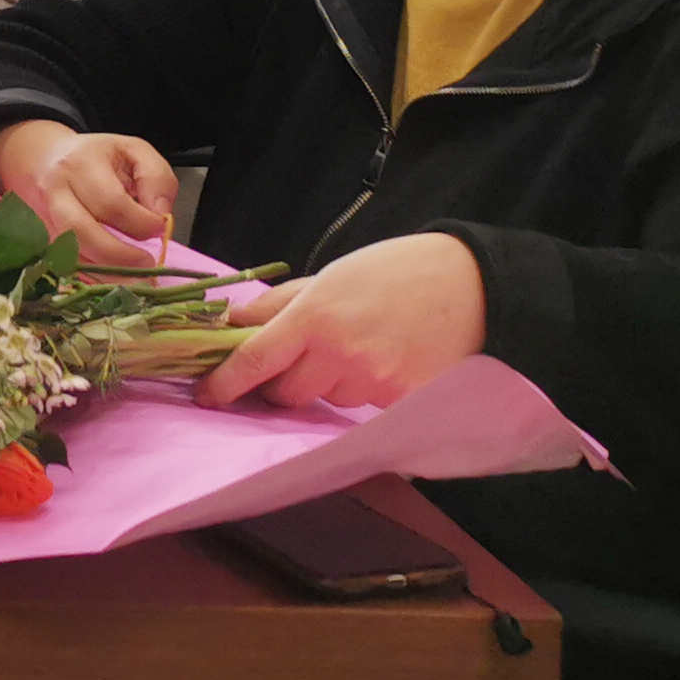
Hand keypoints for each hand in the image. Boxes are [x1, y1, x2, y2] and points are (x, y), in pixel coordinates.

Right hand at [0, 120, 177, 269]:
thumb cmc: (94, 156)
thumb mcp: (133, 150)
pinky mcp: (42, 239)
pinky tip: (112, 279)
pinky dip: (90, 278)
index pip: (112, 203)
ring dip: (104, 272)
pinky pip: (65, 265)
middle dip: (119, 255)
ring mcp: (43, 218)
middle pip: (81, 232)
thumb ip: (157, 178)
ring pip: (69, 254)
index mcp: (80, 165)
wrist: (42, 160)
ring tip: (134, 277)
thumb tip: (160, 215)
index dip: (140, 222)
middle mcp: (55, 192)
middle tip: (147, 263)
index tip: (159, 226)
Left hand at [198, 233, 485, 410]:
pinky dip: (363, 389)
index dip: (224, 384)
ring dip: (328, 383)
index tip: (206, 395)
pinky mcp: (401, 400)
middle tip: (298, 359)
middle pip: (286, 394)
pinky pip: (363, 407)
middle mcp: (339, 354)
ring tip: (357, 347)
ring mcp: (372, 381)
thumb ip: (280, 305)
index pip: (253, 361)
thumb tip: (234, 324)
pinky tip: (383, 360)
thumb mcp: (329, 276)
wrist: (473, 284)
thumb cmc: (396, 272)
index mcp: (314, 317)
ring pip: (327, 399)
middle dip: (281, 384)